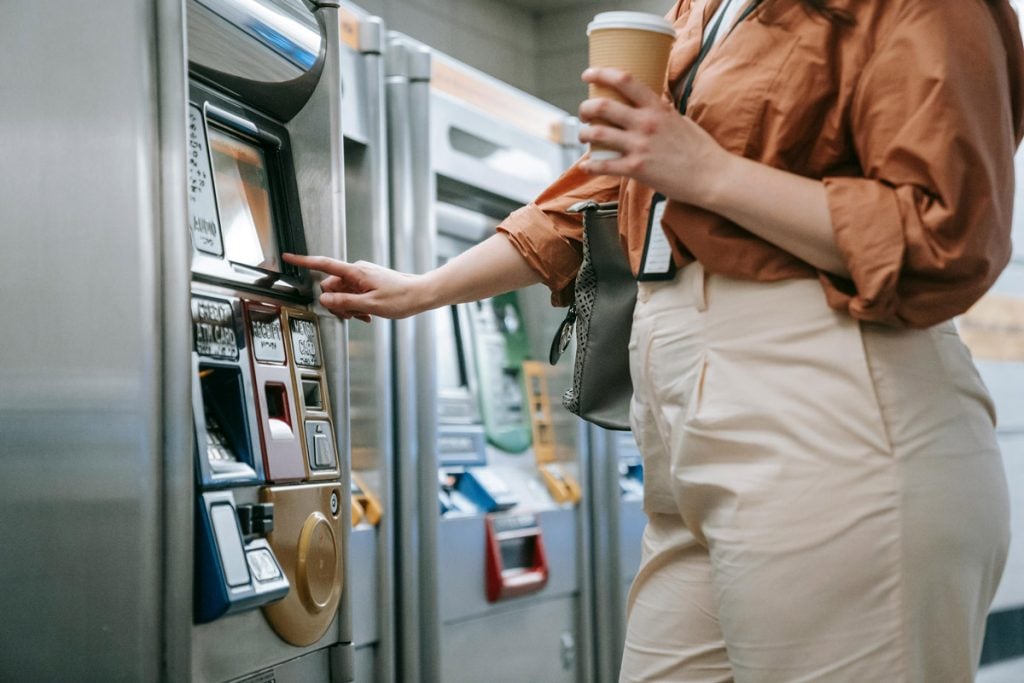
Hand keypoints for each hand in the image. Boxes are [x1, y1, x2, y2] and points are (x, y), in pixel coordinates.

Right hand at [282, 253, 429, 321]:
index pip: (324, 264)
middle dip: (337, 303)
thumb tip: (324, 299)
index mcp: (356, 272)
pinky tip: (368, 314)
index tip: (288, 257)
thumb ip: (345, 302)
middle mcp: (357, 271)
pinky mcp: (368, 282)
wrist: (421, 294)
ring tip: (365, 315)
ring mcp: (363, 277)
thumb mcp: (371, 305)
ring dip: (349, 307)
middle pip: (332, 286)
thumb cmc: (402, 298)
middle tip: (353, 315)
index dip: (304, 261)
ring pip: (342, 293)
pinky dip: (357, 306)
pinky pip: (353, 294)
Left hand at [577, 67, 731, 204]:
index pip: (625, 81)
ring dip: (584, 134)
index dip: (601, 74)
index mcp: (657, 108)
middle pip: (603, 107)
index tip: (588, 74)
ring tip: (584, 136)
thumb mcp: (680, 119)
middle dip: (585, 108)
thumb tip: (650, 102)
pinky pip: (604, 166)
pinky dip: (590, 166)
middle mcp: (646, 124)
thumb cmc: (700, 149)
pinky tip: (586, 166)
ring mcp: (640, 146)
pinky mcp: (637, 169)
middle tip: (583, 112)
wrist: (711, 176)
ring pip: (597, 134)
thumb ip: (661, 111)